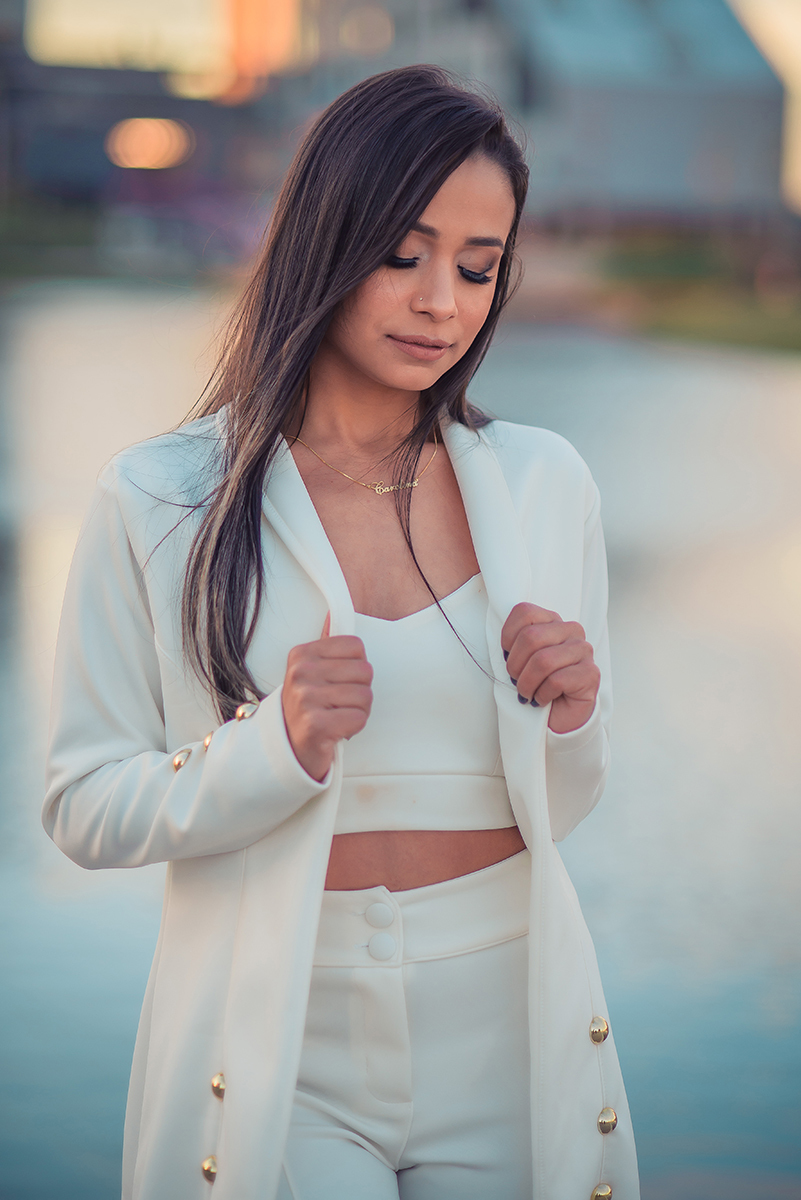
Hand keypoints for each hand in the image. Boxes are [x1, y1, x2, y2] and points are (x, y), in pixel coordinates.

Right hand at [282, 614, 373, 781]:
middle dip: (359, 692)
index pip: (356, 647)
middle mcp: (301, 673)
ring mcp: (307, 698)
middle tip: (337, 705)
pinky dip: (354, 728)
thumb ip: (325, 645)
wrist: (286, 748)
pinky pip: (359, 718)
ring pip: (366, 696)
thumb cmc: (305, 708)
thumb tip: (333, 615)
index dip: (356, 668)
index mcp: (302, 654)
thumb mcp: (309, 671)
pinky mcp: (316, 724)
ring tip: (336, 717)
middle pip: (365, 671)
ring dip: (358, 712)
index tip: (337, 683)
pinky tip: (336, 731)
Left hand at [501, 603, 599, 733]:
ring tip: (527, 693)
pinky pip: (557, 681)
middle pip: (531, 636)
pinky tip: (543, 699)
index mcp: (553, 621)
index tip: (507, 657)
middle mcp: (572, 630)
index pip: (525, 612)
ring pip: (543, 660)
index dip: (507, 638)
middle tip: (515, 681)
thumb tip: (505, 644)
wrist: (558, 718)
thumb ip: (514, 642)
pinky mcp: (591, 674)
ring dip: (527, 683)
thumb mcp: (519, 659)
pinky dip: (542, 694)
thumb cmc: (536, 685)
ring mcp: (584, 650)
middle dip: (515, 665)